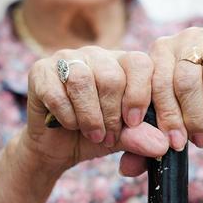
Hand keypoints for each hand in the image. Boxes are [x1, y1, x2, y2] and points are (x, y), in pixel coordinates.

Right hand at [24, 46, 168, 175]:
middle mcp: (98, 54)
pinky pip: (56, 91)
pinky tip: (70, 125)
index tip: (134, 123)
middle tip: (108, 136)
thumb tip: (162, 146)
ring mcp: (68, 58)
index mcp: (124, 63)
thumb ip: (142, 137)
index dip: (139, 95)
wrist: (58, 147)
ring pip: (83, 80)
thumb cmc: (99, 135)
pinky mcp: (40, 70)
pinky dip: (67, 115)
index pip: (140, 63)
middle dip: (112, 114)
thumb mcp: (125, 138)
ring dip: (90, 116)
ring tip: (93, 134)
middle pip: (111, 76)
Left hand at [150, 25, 202, 150]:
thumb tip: (127, 169)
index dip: (164, 114)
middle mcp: (187, 38)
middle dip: (188, 117)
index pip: (157, 80)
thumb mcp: (171, 117)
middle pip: (184, 78)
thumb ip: (148, 138)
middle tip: (193, 142)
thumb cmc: (196, 104)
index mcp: (161, 50)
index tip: (169, 141)